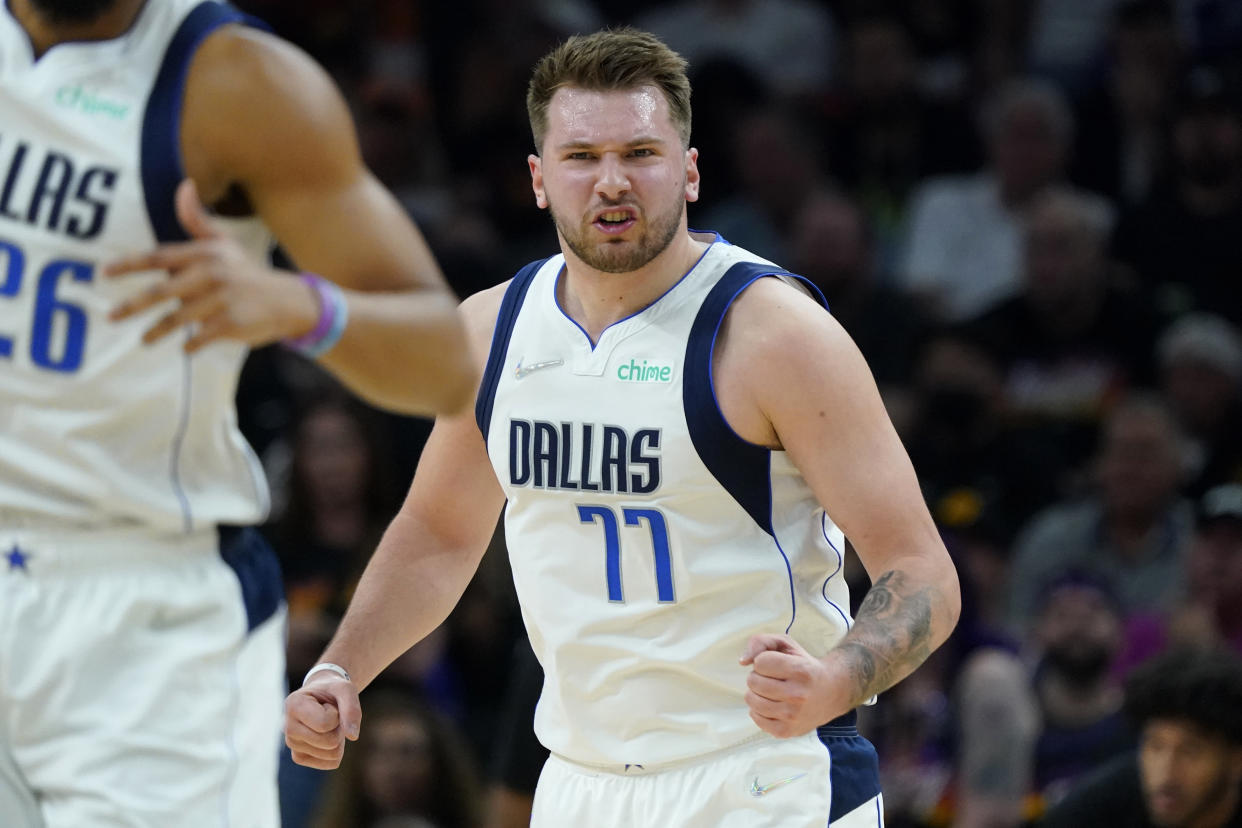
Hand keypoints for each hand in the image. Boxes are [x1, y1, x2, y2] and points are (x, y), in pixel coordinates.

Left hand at [105, 178, 317, 352]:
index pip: (159, 257)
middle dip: (132, 305)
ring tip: (144, 340)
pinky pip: (200, 336)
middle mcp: (211, 274)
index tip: (104, 273)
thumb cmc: (247, 273)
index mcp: (205, 254)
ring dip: (157, 332)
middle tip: (111, 316)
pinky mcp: (232, 323)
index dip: (129, 264)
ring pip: (178, 318)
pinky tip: (185, 347)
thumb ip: (197, 220)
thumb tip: (184, 185)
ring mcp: (222, 300)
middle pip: (161, 292)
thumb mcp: (224, 245)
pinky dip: (191, 344)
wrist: (288, 301)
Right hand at [284, 675, 361, 769]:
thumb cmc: (333, 690)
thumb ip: (352, 709)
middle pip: (329, 742)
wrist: (321, 695)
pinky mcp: (299, 757)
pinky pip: (330, 763)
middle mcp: (287, 727)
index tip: (329, 705)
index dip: (337, 715)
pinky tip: (326, 735)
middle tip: (332, 715)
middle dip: (339, 728)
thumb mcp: (346, 689)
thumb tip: (353, 737)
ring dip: (338, 738)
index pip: (325, 724)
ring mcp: (292, 745)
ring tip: (328, 723)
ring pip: (331, 754)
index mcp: (293, 705)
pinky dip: (337, 750)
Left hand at [739, 633, 844, 737]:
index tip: (775, 665)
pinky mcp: (786, 731)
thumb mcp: (787, 645)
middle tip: (774, 678)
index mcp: (801, 670)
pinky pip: (755, 717)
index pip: (760, 662)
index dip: (764, 660)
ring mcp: (792, 716)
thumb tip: (743, 661)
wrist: (831, 693)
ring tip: (771, 691)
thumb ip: (761, 642)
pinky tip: (772, 704)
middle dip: (759, 676)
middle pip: (753, 681)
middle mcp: (798, 695)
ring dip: (756, 692)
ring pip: (751, 699)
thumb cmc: (804, 666)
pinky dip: (758, 710)